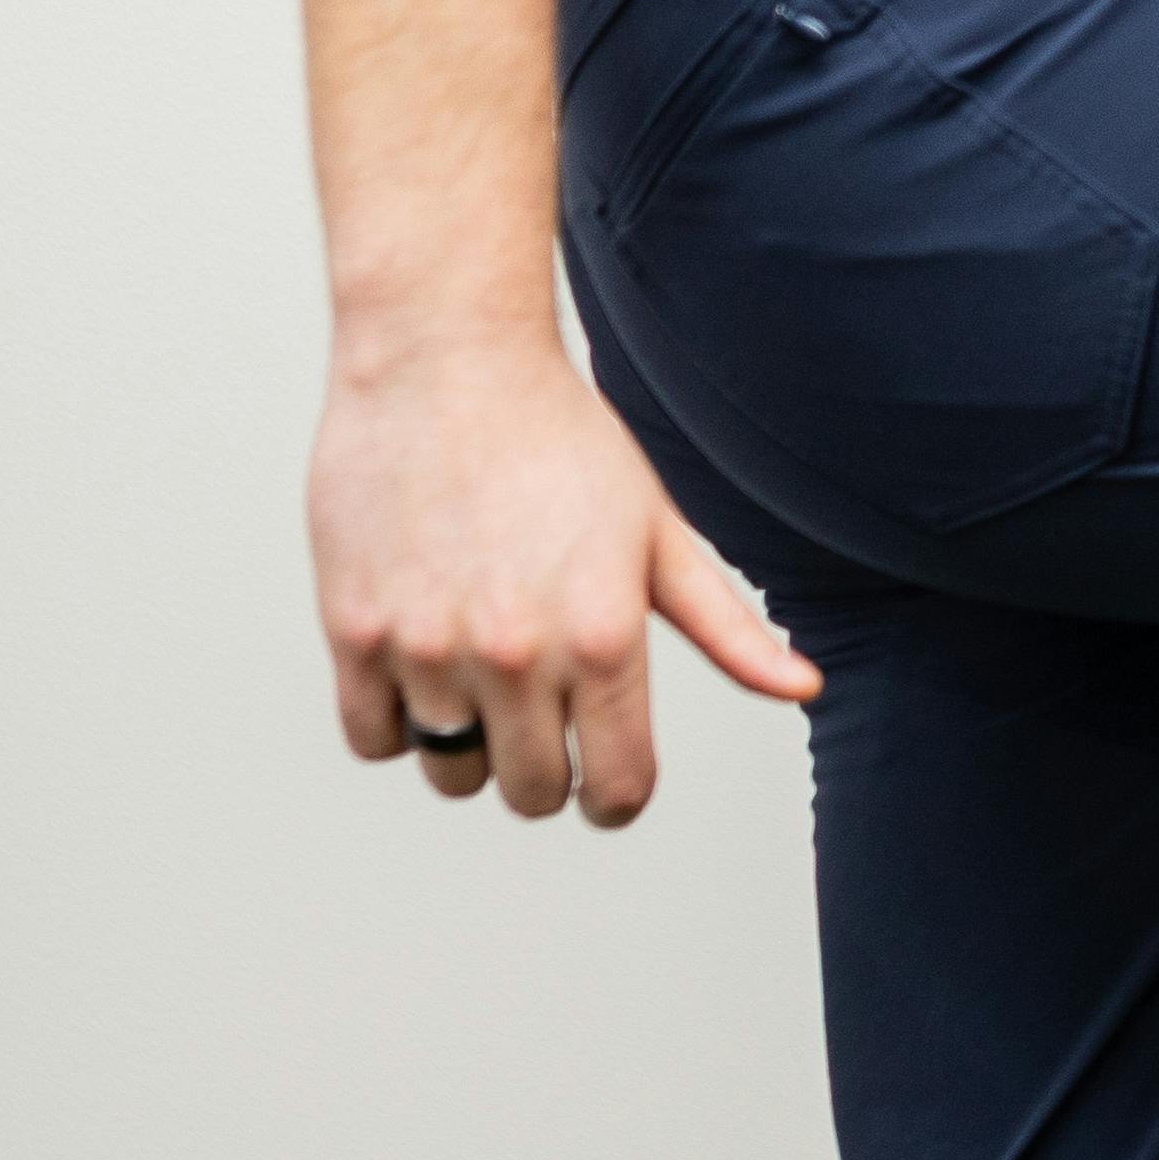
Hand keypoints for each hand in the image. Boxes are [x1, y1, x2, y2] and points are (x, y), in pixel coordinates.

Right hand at [309, 314, 813, 822]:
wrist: (446, 362)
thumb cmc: (561, 440)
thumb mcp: (659, 532)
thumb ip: (728, 627)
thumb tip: (804, 687)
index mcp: (604, 637)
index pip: (617, 787)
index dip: (616, 797)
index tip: (607, 784)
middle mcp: (518, 654)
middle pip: (531, 792)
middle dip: (545, 772)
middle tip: (543, 720)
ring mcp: (430, 647)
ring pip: (450, 772)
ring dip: (469, 744)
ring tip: (482, 674)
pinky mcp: (354, 631)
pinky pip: (373, 738)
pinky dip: (397, 723)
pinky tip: (423, 670)